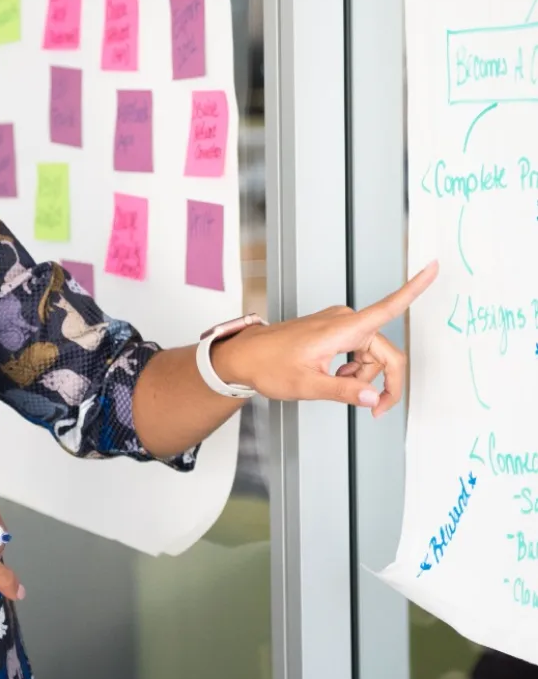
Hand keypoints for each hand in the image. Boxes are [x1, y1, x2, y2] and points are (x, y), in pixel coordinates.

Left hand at [213, 262, 437, 416]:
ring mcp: (339, 324)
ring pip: (371, 356)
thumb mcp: (308, 385)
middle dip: (383, 382)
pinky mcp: (333, 330)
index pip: (388, 306)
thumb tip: (374, 399)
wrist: (245, 356)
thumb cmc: (269, 365)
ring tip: (335, 386)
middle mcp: (345, 321)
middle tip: (375, 411)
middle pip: (385, 352)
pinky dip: (353, 369)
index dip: (414, 288)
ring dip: (363, 377)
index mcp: (343, 328)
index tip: (434, 267)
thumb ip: (345, 392)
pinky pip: (358, 351)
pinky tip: (334, 376)